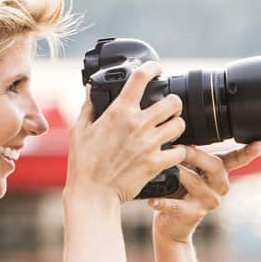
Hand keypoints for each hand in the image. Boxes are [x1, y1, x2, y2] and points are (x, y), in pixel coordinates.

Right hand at [64, 61, 187, 203]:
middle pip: (173, 101)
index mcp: (118, 112)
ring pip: (180, 123)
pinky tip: (170, 152)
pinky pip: (180, 151)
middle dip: (172, 102)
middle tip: (167, 108)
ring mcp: (149, 144)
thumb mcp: (80, 131)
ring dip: (177, 125)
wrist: (92, 193)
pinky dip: (178, 151)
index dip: (153, 68)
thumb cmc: (83, 163)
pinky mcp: (157, 163)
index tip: (156, 70)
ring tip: (169, 130)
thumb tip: (90, 88)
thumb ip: (88, 106)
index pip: (141, 78)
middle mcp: (137, 124)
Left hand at [148, 141, 260, 243]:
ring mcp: (208, 202)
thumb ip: (188, 155)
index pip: (236, 160)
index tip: (259, 143)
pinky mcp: (194, 215)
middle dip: (196, 155)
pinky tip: (152, 201)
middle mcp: (218, 187)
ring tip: (161, 167)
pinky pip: (178, 205)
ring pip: (196, 182)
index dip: (248, 153)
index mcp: (218, 173)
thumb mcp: (185, 170)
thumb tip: (180, 136)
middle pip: (216, 167)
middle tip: (178, 147)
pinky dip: (163, 202)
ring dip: (177, 173)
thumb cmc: (177, 192)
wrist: (170, 225)